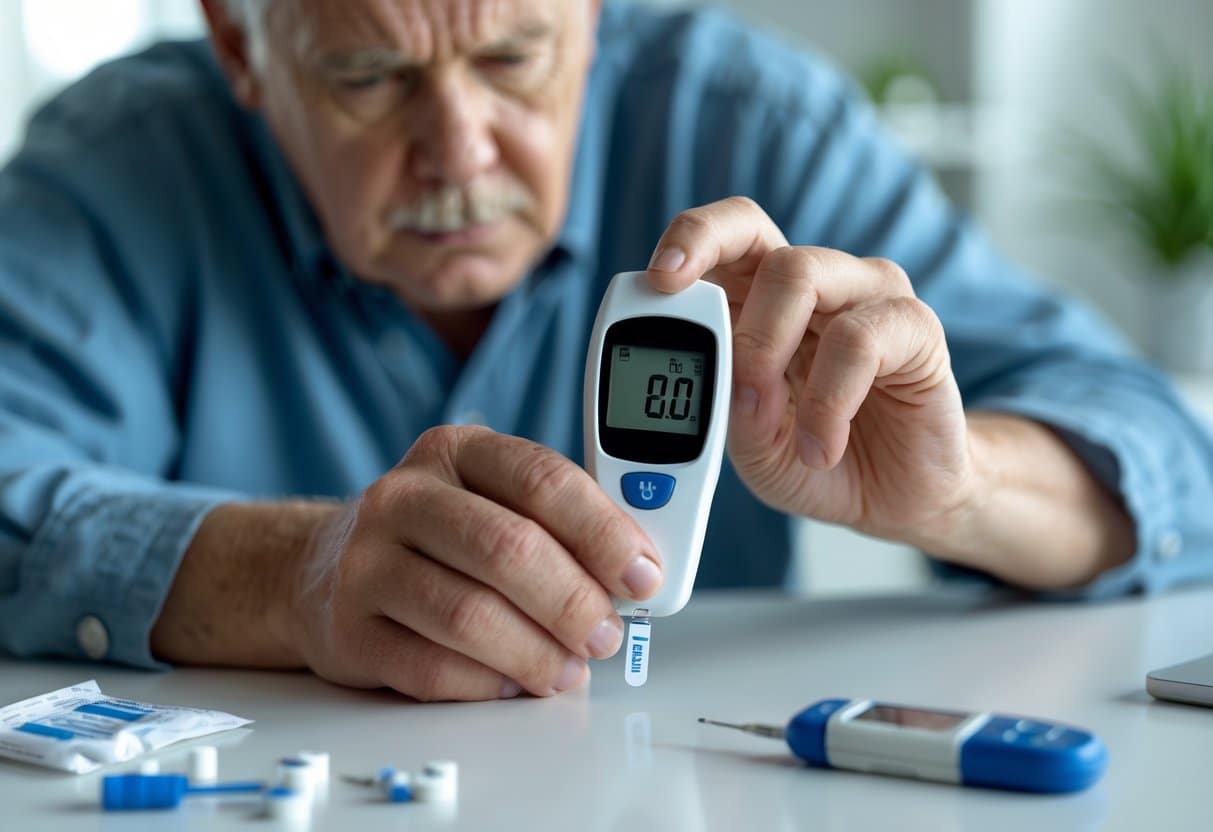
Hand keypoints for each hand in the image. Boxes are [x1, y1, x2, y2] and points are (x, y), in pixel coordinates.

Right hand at [288, 426, 661, 700]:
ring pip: (469, 615)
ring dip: (536, 654)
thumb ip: (558, 525)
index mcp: (456, 451)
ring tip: (568, 670)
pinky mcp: (348, 629)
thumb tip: (635, 575)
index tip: (642, 575)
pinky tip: (513, 684)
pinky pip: (430, 669)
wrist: (324, 566)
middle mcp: (404, 496)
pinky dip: (486, 685)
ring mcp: (366, 562)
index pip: (541, 480)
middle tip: (607, 635)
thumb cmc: (434, 536)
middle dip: (574, 602)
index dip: (603, 532)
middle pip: (508, 548)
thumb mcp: (491, 500)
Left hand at [646, 197, 975, 544]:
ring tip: (777, 428)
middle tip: (725, 372)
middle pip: (755, 232)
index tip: (659, 280)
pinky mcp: (916, 328)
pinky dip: (829, 401)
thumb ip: (727, 405)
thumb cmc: (813, 455)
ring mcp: (868, 295)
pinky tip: (822, 447)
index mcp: (760, 295)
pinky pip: (861, 338)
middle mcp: (815, 280)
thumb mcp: (748, 443)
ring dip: (767, 351)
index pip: (725, 233)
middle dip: (718, 298)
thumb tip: (728, 375)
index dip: (691, 239)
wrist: (891, 499)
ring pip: (802, 274)